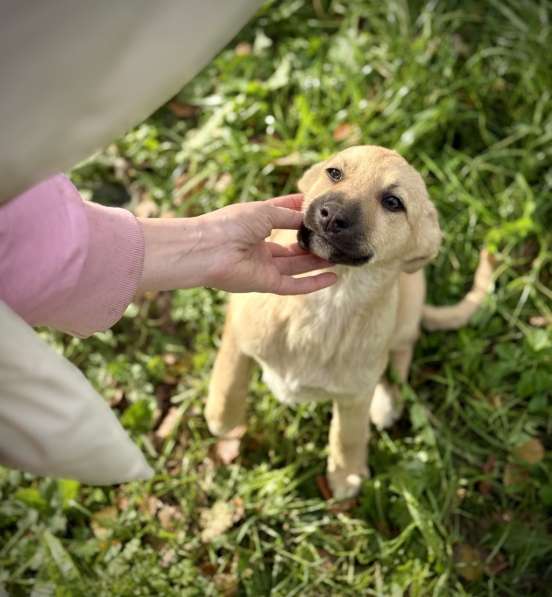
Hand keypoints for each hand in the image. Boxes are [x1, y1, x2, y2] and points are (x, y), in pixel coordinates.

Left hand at [137, 194, 336, 294]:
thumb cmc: (231, 224)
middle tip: (335, 238)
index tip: (322, 210)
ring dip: (317, 261)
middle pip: (292, 247)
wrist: (209, 248)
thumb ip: (288, 216)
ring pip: (296, 266)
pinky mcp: (266, 284)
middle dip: (313, 243)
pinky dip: (313, 282)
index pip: (283, 219)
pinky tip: (332, 277)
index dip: (301, 214)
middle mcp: (260, 247)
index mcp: (255, 225)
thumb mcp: (264, 212)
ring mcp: (263, 267)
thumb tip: (307, 217)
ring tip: (339, 255)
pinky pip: (294, 285)